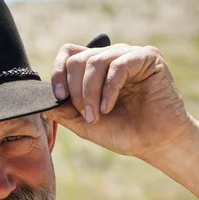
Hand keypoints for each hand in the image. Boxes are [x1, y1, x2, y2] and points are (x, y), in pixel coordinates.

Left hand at [48, 43, 193, 159]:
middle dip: (76, 91)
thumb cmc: (124, 134)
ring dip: (90, 93)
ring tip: (97, 116)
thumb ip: (65, 113)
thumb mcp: (87, 126)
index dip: (58, 72)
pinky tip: (108, 107)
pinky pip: (118, 65)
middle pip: (79, 60)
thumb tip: (42, 104)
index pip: (69, 55)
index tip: (58, 97)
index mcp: (96, 70)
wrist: (156, 144)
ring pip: (95, 62)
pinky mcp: (147, 58)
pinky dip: (108, 88)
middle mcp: (111, 58)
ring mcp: (129, 56)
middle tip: (86, 115)